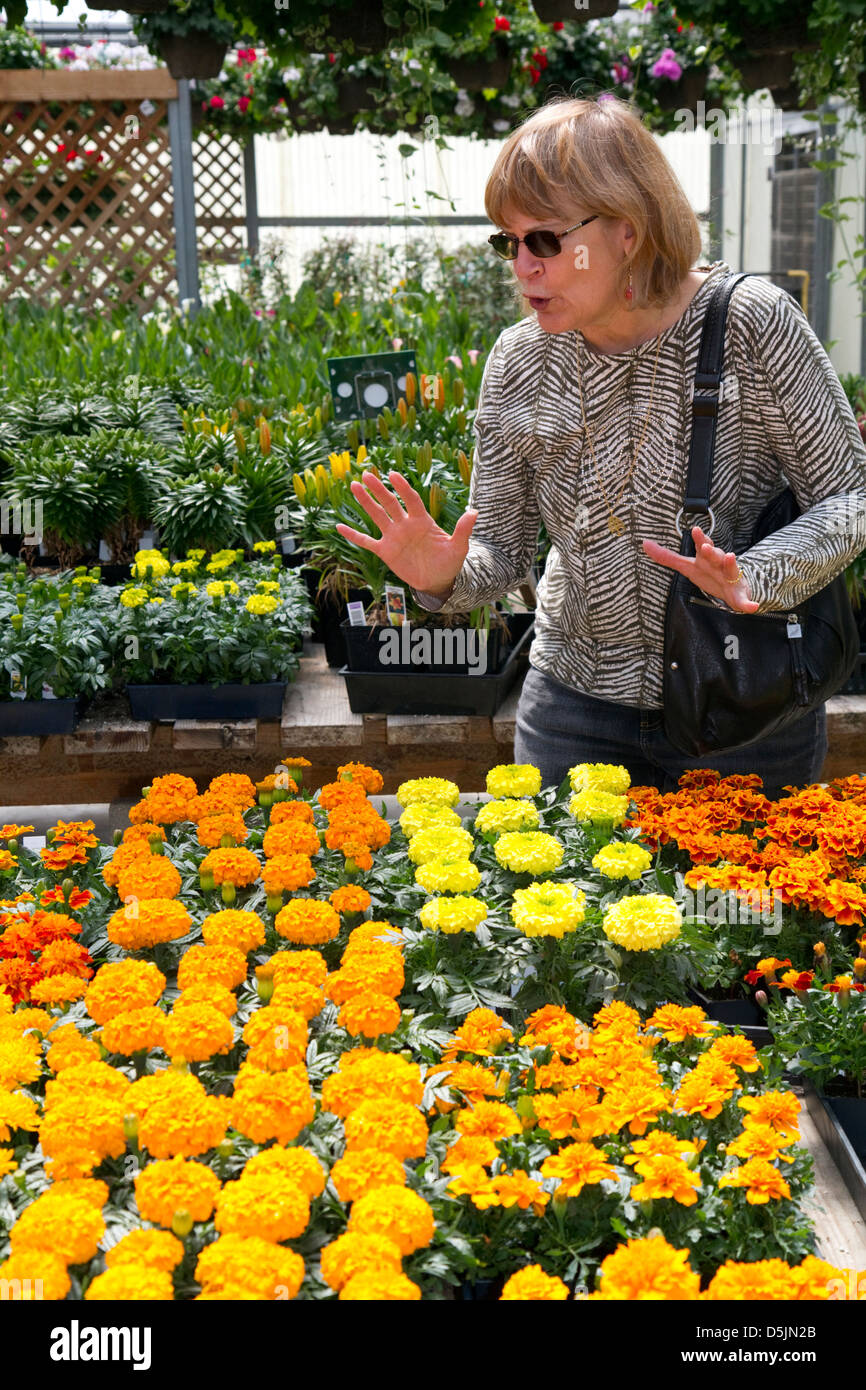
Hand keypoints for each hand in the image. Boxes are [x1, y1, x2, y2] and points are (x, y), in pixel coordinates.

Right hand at [335, 470, 477, 596]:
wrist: (437, 581)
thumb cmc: (449, 562)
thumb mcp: (458, 547)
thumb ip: (463, 529)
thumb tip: (475, 512)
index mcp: (422, 521)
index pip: (410, 499)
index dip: (403, 487)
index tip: (394, 474)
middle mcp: (405, 525)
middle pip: (390, 503)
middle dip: (378, 489)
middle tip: (366, 474)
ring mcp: (393, 537)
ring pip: (377, 516)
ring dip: (366, 502)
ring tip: (354, 486)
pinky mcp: (385, 551)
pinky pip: (366, 541)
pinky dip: (353, 535)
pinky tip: (339, 527)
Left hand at [641, 524, 758, 612]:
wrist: (734, 587)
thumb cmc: (709, 573)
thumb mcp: (686, 566)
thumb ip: (667, 557)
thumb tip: (644, 544)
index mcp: (706, 559)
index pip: (702, 546)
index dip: (698, 538)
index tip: (694, 530)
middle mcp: (719, 564)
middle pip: (715, 555)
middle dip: (710, 550)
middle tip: (704, 546)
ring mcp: (731, 578)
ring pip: (731, 569)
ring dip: (730, 563)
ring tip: (729, 557)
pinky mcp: (740, 595)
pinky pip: (745, 601)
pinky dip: (749, 604)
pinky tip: (752, 606)